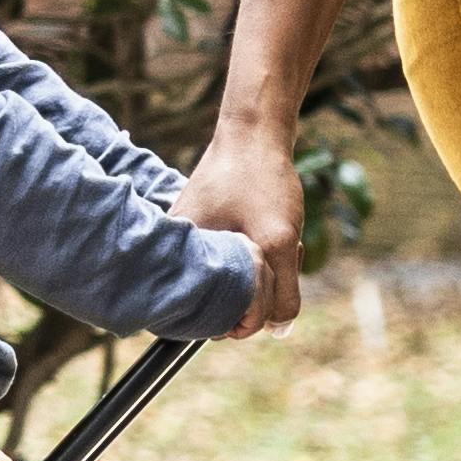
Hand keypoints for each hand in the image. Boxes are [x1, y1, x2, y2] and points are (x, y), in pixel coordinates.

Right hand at [181, 130, 308, 335]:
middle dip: (262, 284)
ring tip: (280, 235)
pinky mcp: (208, 231)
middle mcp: (178, 253)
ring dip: (267, 267)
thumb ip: (283, 294)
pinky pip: (238, 259)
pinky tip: (275, 226)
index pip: (209, 317)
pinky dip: (263, 251)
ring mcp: (193, 241)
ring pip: (238, 279)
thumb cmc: (261, 180)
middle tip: (280, 250)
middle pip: (226, 300)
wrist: (257, 129)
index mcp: (180, 258)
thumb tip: (279, 332)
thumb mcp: (279, 241)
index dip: (247, 311)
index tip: (271, 280)